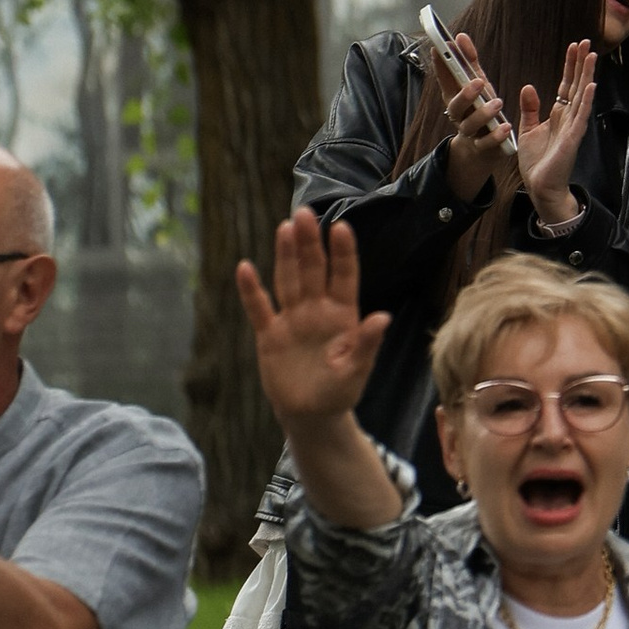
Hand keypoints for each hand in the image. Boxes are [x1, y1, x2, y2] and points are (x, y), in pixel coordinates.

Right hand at [234, 208, 392, 430]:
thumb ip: (367, 343)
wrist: (311, 415)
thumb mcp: (357, 369)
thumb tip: (384, 317)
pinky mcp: (270, 335)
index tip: (341, 227)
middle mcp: (316, 310)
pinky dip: (251, 290)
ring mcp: (292, 320)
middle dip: (309, 243)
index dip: (343, 253)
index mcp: (343, 315)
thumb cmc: (340, 391)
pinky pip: (260, 308)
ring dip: (285, 256)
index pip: (344, 277)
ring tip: (285, 228)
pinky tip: (245, 267)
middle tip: (305, 213)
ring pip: (288, 280)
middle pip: (312, 270)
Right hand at [434, 33, 519, 202]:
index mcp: (455, 99)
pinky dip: (495, 136)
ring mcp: (470, 133)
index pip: (445, 81)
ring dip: (483, 114)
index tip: (440, 48)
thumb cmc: (479, 110)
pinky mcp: (483, 148)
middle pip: (455, 106)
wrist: (483, 151)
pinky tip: (505, 127)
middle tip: (478, 81)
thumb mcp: (478, 85)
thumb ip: (470, 63)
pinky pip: (487, 144)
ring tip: (497, 103)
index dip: (441, 66)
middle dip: (464, 93)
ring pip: (470, 125)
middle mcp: (459, 116)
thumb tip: (460, 37)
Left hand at [515, 43, 596, 231]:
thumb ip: (530, 108)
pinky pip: (581, 116)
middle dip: (581, 63)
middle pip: (577, 84)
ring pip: (582, 95)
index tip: (574, 46)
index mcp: (559, 114)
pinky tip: (591, 85)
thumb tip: (529, 86)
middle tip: (585, 41)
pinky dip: (586, 100)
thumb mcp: (527, 129)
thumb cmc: (536, 162)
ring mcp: (573, 127)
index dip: (570, 65)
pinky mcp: (573, 138)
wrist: (540, 187)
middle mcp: (569, 117)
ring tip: (592, 55)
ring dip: (587, 75)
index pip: (566, 84)